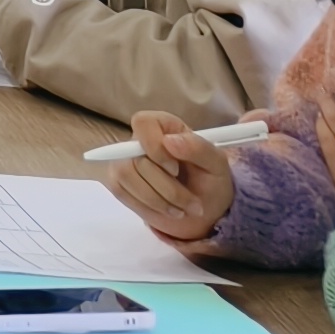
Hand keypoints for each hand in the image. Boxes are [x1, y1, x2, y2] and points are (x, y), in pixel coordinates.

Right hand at [106, 114, 236, 245]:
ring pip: (126, 176)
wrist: (203, 209)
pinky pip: (121, 193)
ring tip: (182, 210)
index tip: (175, 169)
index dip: (154, 147)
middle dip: (167, 188)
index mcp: (163, 126)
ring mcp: (125, 161)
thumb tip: (169, 141)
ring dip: (158, 201)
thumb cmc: (210, 181)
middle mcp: (139, 140)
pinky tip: (166, 210)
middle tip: (193, 204)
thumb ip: (198, 148)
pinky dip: (147, 207)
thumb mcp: (216, 165)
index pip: (143, 123)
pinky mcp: (118, 182)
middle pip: (136, 158)